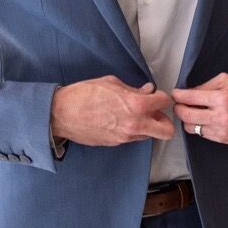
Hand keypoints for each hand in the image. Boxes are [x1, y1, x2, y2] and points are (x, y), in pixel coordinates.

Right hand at [50, 77, 174, 146]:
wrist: (60, 115)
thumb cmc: (83, 95)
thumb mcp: (111, 83)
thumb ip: (134, 89)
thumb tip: (147, 91)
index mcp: (137, 105)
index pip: (165, 102)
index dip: (162, 97)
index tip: (156, 96)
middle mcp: (135, 124)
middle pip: (167, 131)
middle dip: (165, 120)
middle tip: (155, 112)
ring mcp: (126, 137)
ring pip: (150, 136)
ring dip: (148, 126)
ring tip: (135, 115)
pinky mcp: (116, 143)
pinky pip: (134, 138)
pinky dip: (134, 131)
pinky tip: (122, 121)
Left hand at [171, 73, 227, 144]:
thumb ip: (207, 85)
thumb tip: (189, 93)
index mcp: (222, 98)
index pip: (190, 97)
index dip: (178, 95)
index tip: (176, 94)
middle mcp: (221, 116)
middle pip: (186, 115)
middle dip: (179, 108)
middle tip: (179, 105)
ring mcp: (222, 130)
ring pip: (191, 127)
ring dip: (188, 120)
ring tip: (192, 113)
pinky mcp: (223, 139)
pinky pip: (202, 134)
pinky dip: (199, 127)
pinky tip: (204, 120)